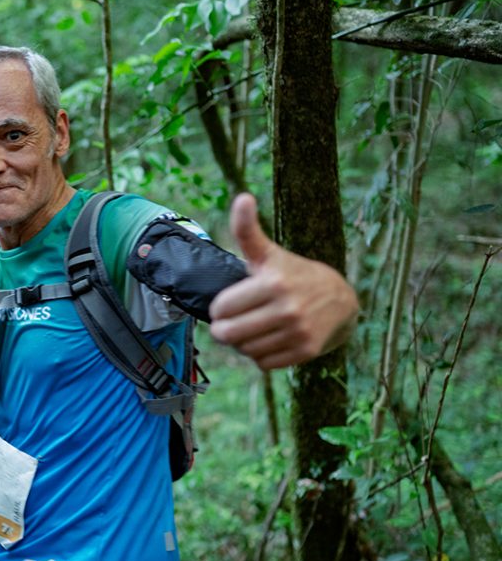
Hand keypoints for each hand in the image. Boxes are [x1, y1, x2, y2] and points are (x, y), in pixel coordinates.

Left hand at [208, 194, 357, 369]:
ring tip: (253, 328)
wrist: (340, 299)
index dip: (219, 308)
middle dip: (225, 329)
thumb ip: (247, 230)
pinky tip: (269, 338)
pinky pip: (264, 363)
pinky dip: (261, 355)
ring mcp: (298, 332)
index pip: (221, 309)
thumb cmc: (293, 273)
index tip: (229, 303)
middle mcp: (288, 309)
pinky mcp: (305, 352)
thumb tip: (242, 197)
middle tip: (232, 321)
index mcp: (273, 283)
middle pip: (229, 334)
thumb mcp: (268, 253)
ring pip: (245, 350)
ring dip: (243, 342)